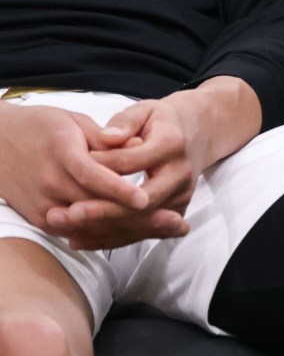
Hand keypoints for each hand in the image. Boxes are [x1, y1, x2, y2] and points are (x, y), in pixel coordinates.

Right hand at [0, 101, 166, 246]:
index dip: (118, 189)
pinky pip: (76, 231)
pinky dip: (105, 235)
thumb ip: (106, 137)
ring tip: (163, 229)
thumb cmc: (40, 126)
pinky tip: (136, 233)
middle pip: (95, 206)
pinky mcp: (39, 218)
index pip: (92, 176)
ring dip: (125, 230)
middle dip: (134, 216)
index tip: (145, 198)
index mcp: (60, 153)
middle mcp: (50, 182)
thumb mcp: (74, 121)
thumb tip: (137, 143)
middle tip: (173, 220)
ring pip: (88, 224)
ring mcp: (43, 204)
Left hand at [42, 79, 260, 249]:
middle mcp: (181, 174)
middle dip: (102, 210)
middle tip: (65, 214)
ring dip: (103, 230)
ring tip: (67, 230)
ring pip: (141, 223)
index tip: (69, 171)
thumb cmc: (162, 122)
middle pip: (141, 201)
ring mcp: (182, 196)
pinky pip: (143, 232)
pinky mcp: (176, 212)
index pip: (130, 162)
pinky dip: (112, 238)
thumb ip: (124, 122)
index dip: (98, 168)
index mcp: (172, 145)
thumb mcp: (144, 110)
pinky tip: (82, 239)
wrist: (198, 134)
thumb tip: (105, 138)